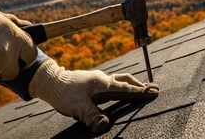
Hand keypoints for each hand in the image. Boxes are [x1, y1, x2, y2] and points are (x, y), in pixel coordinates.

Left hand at [29, 59, 158, 133]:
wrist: (50, 81)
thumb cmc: (64, 93)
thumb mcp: (77, 107)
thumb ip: (92, 116)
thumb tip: (105, 125)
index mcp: (103, 84)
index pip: (126, 89)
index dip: (140, 92)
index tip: (154, 92)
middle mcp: (103, 79)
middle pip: (126, 80)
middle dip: (141, 85)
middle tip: (154, 88)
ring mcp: (98, 79)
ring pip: (120, 79)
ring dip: (132, 83)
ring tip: (142, 87)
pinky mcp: (93, 81)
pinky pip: (113, 81)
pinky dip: (122, 84)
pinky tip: (121, 88)